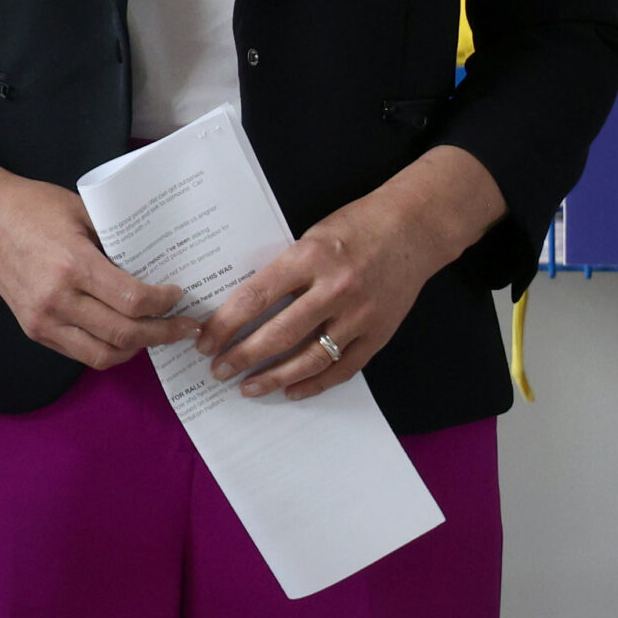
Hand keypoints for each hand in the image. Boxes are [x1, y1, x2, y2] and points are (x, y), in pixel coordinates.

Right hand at [0, 140, 197, 367]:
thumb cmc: (33, 207)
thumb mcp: (81, 211)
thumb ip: (115, 240)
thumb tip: (156, 263)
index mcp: (73, 264)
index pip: (132, 300)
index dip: (164, 304)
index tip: (179, 296)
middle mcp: (57, 298)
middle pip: (124, 334)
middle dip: (163, 333)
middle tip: (185, 327)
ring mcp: (43, 319)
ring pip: (103, 354)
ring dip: (136, 349)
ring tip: (156, 335)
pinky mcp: (34, 329)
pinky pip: (80, 352)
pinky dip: (107, 348)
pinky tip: (123, 335)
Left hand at [198, 146, 505, 400]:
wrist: (413, 228)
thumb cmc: (353, 227)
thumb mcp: (308, 237)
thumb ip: (282, 270)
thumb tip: (241, 305)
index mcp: (308, 258)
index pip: (255, 298)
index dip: (226, 324)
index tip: (204, 340)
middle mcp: (334, 290)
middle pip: (279, 334)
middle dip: (242, 357)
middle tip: (217, 371)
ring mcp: (360, 316)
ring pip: (310, 358)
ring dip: (275, 377)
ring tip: (248, 387)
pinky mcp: (379, 335)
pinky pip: (342, 368)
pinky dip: (315, 383)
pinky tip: (291, 390)